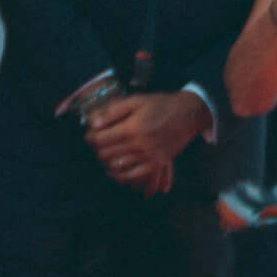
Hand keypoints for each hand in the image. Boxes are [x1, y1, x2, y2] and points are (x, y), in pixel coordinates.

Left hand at [84, 90, 204, 191]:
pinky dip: (121, 176)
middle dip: (96, 150)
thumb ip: (113, 111)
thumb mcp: (135, 101)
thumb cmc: (160, 105)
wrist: (187, 115)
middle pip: (106, 154)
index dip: (89, 138)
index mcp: (132, 127)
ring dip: (106, 163)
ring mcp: (148, 156)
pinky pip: (134, 176)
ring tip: (105, 155)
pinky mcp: (156, 164)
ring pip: (117, 167)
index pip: (100, 139)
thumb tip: (93, 124)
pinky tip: (115, 171)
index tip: (89, 135)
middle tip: (97, 144)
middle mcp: (139, 144)